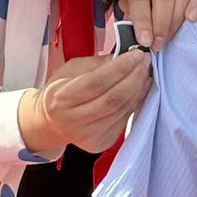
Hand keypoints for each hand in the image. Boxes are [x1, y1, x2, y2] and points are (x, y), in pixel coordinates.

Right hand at [18, 51, 151, 153]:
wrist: (50, 123)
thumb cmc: (60, 91)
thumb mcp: (71, 70)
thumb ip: (97, 64)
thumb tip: (126, 57)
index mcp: (62, 99)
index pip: (97, 82)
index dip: (121, 67)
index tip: (138, 54)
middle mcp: (74, 121)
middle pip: (113, 98)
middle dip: (134, 77)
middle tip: (146, 61)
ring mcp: (89, 135)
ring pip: (122, 109)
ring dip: (139, 88)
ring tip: (145, 72)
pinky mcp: (101, 143)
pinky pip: (124, 119)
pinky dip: (136, 102)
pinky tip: (141, 88)